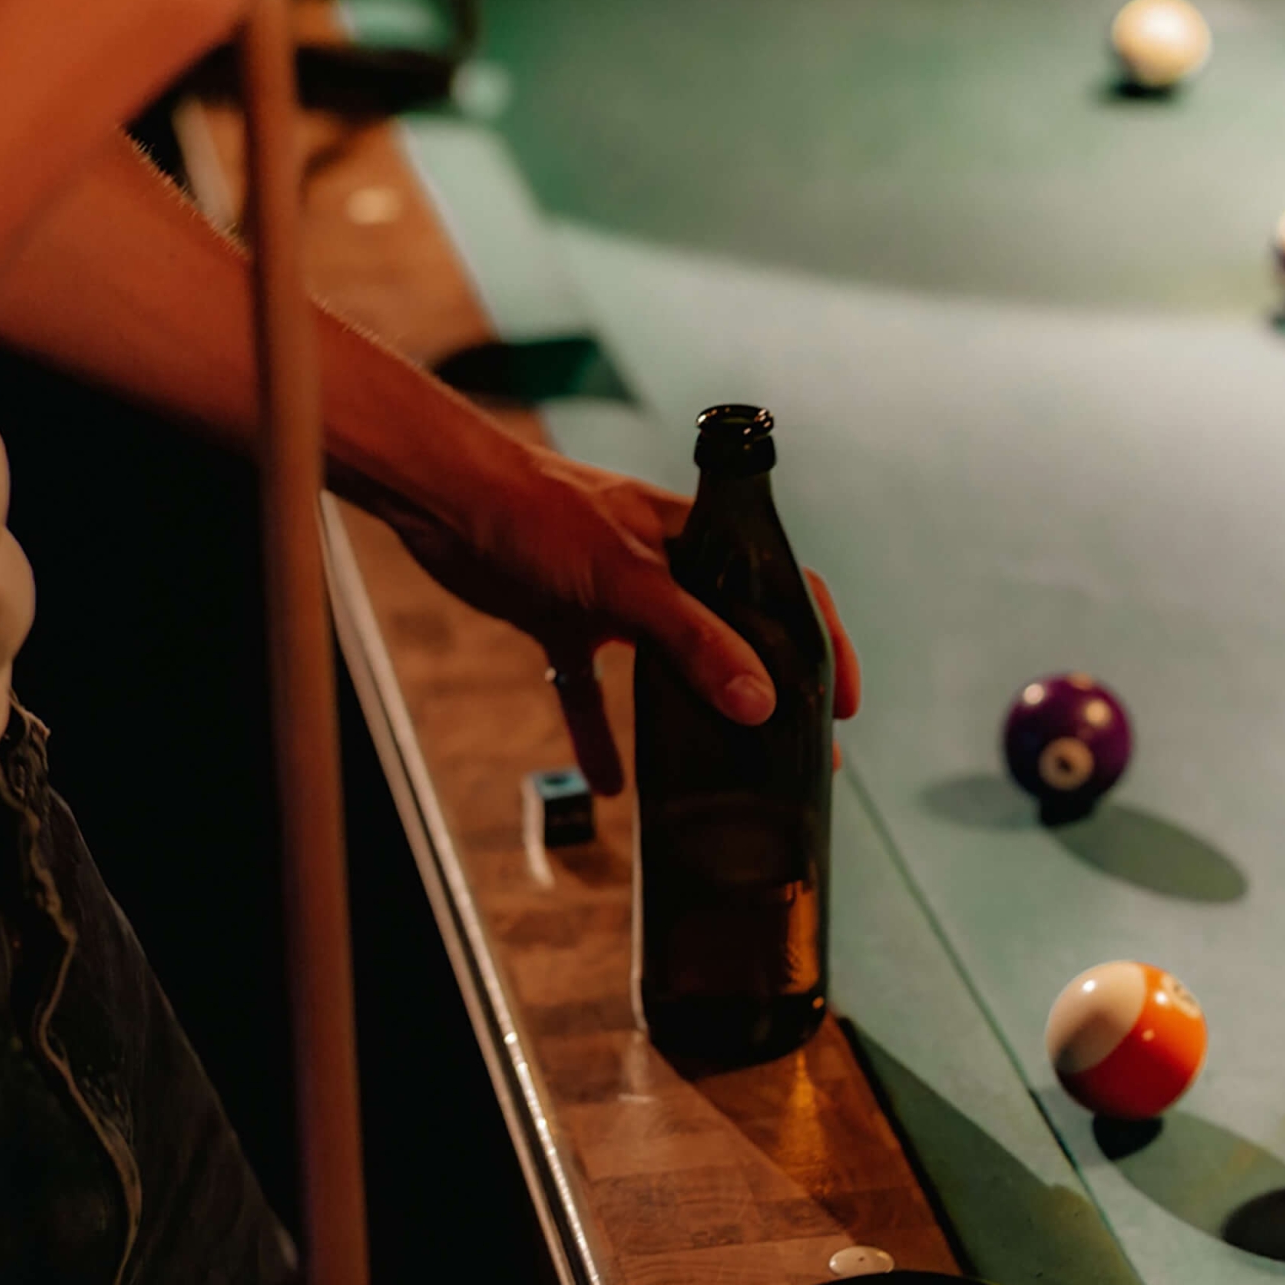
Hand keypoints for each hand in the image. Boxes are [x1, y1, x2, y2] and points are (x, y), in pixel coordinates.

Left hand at [365, 448, 861, 795]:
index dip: (820, 642)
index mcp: (698, 540)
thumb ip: (694, 639)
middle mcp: (665, 569)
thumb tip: (758, 702)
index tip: (839, 700)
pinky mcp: (563, 622)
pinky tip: (611, 785)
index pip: (783, 588)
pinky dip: (601, 736)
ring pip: (667, 670)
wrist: (445, 499)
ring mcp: (614, 599)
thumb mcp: (629, 579)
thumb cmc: (539, 512)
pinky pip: (592, 691)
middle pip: (733, 637)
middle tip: (798, 754)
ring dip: (692, 721)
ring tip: (725, 777)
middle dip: (766, 695)